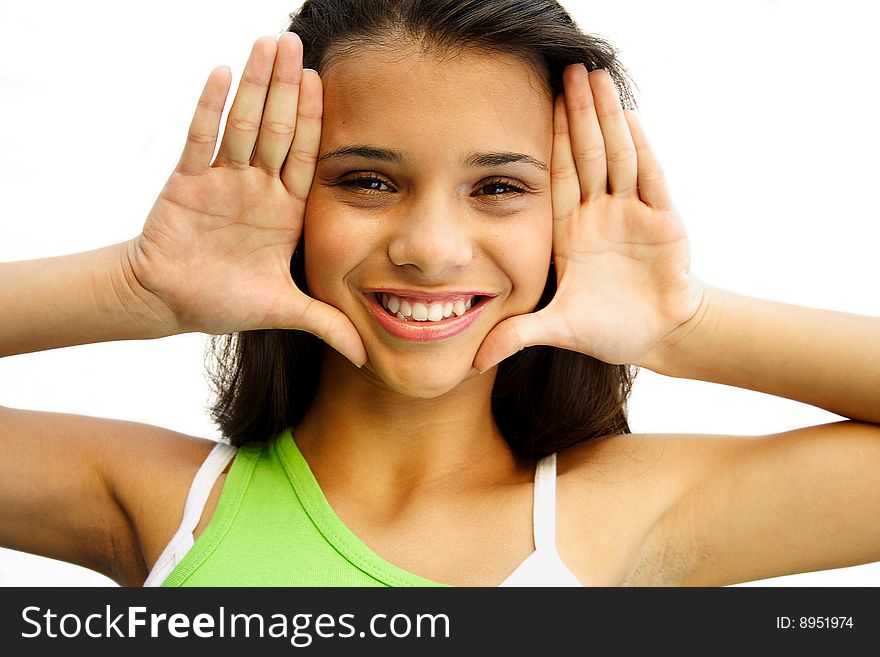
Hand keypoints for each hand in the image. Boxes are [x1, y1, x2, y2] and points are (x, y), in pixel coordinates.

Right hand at [126, 34, 365, 365]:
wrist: (169, 302)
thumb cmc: (224, 301)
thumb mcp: (285, 311)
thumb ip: (326, 324)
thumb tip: (367, 358)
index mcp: (284, 210)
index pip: (307, 157)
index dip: (316, 121)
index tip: (326, 84)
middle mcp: (257, 187)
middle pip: (278, 128)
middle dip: (287, 87)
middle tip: (296, 42)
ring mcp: (221, 180)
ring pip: (243, 123)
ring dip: (255, 84)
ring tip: (267, 43)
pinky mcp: (186, 181)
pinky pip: (200, 138)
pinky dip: (210, 107)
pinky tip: (222, 73)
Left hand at [474, 64, 703, 372]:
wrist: (659, 337)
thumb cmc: (610, 329)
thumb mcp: (558, 328)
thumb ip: (518, 336)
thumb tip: (473, 363)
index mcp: (571, 232)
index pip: (557, 176)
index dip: (549, 139)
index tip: (539, 102)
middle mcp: (600, 216)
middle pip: (586, 154)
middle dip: (577, 113)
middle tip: (569, 68)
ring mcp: (632, 215)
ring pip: (617, 156)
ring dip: (607, 118)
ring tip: (597, 77)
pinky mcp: (664, 223)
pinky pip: (650, 179)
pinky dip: (641, 149)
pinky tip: (630, 117)